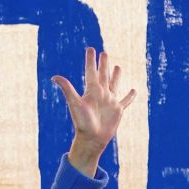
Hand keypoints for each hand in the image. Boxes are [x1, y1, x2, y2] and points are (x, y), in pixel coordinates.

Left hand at [51, 47, 136, 175]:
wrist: (92, 139)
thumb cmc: (82, 122)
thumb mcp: (75, 103)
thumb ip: (67, 89)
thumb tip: (54, 77)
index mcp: (91, 91)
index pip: (91, 71)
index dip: (91, 60)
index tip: (91, 49)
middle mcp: (101, 94)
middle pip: (103, 75)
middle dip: (103, 64)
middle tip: (104, 53)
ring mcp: (110, 101)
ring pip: (114, 85)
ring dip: (116, 76)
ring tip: (117, 67)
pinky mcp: (118, 110)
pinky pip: (125, 100)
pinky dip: (130, 96)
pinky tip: (134, 90)